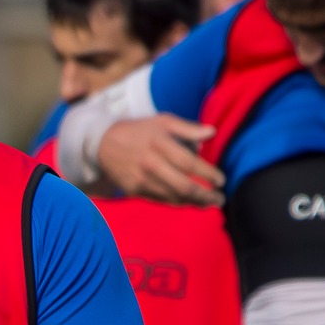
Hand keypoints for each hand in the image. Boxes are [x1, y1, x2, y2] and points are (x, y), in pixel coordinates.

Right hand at [98, 116, 224, 205]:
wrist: (103, 144)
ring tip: (209, 204)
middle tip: (220, 199)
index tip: (221, 180)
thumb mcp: (163, 121)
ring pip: (173, 198)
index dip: (209, 174)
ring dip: (195, 203)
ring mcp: (142, 180)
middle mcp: (151, 164)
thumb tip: (212, 133)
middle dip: (206, 196)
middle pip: (184, 187)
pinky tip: (189, 202)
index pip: (190, 164)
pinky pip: (161, 200)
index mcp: (160, 144)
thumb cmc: (139, 131)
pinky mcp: (134, 191)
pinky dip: (178, 203)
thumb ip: (188, 128)